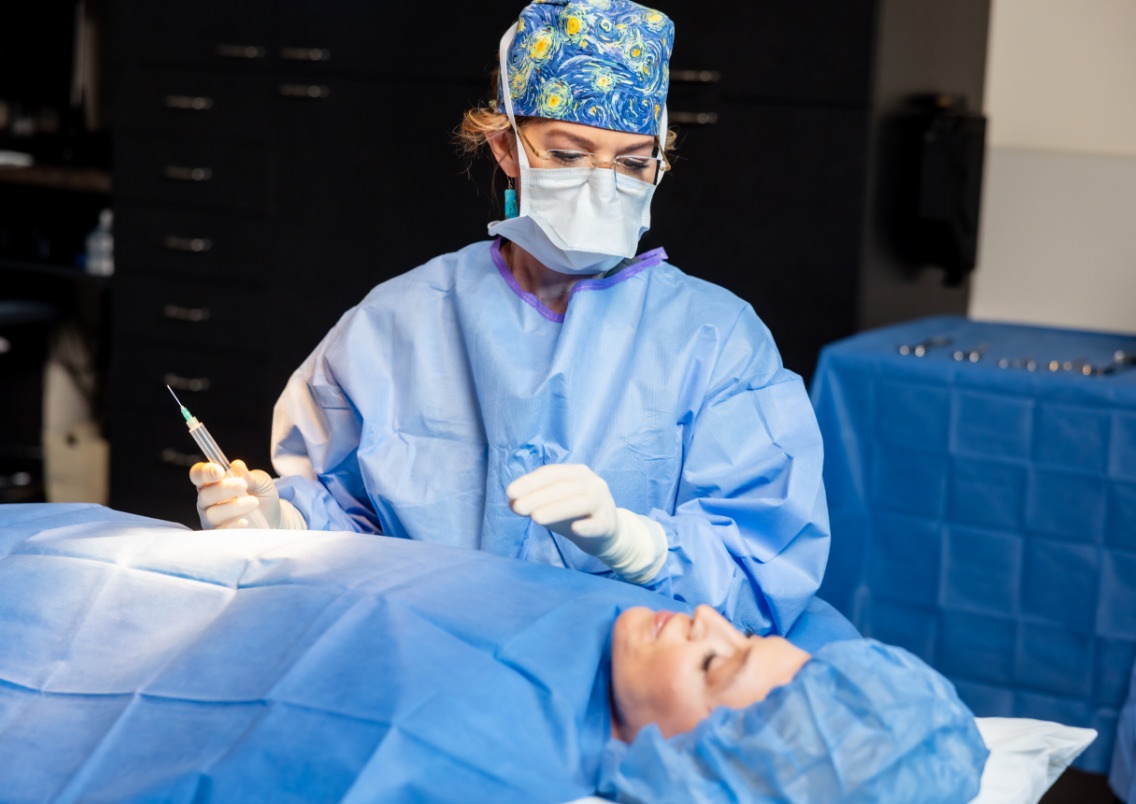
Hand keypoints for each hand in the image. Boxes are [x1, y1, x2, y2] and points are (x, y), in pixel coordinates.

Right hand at [189, 459, 281, 528]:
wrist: (273, 517)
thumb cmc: (262, 496)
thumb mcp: (261, 481)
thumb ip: (249, 474)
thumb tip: (236, 466)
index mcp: (212, 483)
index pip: (198, 475)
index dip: (205, 472)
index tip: (220, 471)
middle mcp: (207, 501)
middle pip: (204, 494)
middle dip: (223, 488)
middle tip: (243, 485)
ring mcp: (212, 519)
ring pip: (212, 513)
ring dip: (233, 506)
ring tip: (254, 502)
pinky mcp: (220, 535)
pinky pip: (220, 532)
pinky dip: (232, 525)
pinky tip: (245, 521)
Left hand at [506, 464, 666, 583]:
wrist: (607, 534)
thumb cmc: (575, 516)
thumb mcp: (551, 506)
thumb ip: (533, 502)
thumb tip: (511, 502)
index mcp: (577, 473)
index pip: (551, 474)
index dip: (530, 482)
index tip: (510, 492)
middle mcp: (592, 483)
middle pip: (563, 487)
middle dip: (537, 496)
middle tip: (517, 507)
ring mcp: (603, 503)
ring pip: (579, 503)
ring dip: (556, 509)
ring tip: (535, 518)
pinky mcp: (608, 524)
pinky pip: (597, 524)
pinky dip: (587, 526)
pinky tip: (575, 529)